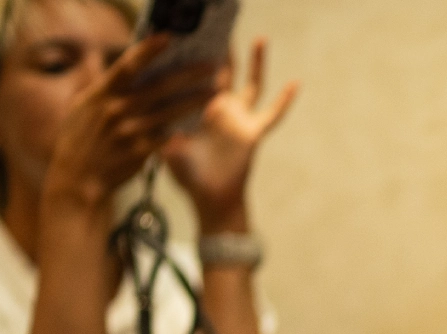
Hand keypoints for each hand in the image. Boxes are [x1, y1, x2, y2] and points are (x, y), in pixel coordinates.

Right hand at [42, 35, 219, 211]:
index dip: (148, 50)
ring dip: (196, 100)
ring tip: (217, 91)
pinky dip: (185, 127)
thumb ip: (106, 87)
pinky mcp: (141, 151)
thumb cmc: (80, 138)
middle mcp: (117, 109)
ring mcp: (130, 131)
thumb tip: (128, 68)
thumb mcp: (83, 106)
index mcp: (101, 93)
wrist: (78, 178)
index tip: (168, 37)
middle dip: (189, 73)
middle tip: (213, 65)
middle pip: (159, 85)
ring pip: (171, 111)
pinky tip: (202, 120)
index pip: (127, 65)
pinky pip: (169, 135)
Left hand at [163, 38, 298, 230]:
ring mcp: (238, 118)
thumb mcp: (167, 150)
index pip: (193, 74)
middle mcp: (218, 107)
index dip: (190, 54)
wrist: (210, 198)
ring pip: (250, 84)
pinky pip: (273, 113)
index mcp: (195, 107)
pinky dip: (285, 100)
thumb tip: (151, 120)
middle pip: (223, 70)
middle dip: (222, 47)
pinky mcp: (253, 131)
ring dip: (256, 62)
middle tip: (220, 22)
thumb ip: (161, 134)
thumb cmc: (187, 175)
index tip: (187, 31)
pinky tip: (295, 83)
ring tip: (260, 38)